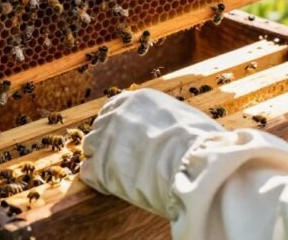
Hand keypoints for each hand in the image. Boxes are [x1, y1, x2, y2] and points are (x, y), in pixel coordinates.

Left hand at [81, 89, 223, 218]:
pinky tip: (116, 188)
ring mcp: (105, 138)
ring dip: (103, 160)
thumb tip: (176, 129)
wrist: (194, 164)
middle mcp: (116, 114)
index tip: (129, 140)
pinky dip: (100, 181)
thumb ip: (168, 119)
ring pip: (91, 147)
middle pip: (101, 127)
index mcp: (137, 99)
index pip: (116, 108)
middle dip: (110, 142)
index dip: (121, 127)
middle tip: (126, 161)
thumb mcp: (185, 118)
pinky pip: (88, 172)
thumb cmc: (199, 143)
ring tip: (121, 175)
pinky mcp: (99, 166)